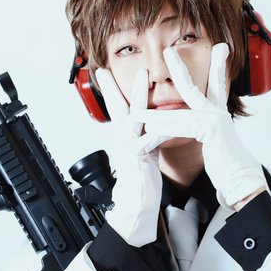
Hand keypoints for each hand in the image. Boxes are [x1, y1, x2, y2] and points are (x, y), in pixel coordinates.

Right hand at [95, 67, 169, 246]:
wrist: (136, 206)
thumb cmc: (142, 184)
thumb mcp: (144, 156)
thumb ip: (145, 139)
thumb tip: (151, 128)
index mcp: (126, 138)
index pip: (119, 108)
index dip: (114, 89)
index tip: (106, 71)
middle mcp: (123, 140)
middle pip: (118, 106)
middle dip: (117, 84)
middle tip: (114, 65)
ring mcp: (127, 147)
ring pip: (132, 116)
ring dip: (137, 95)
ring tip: (142, 78)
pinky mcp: (135, 158)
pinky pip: (147, 139)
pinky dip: (157, 128)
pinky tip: (165, 119)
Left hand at [140, 43, 266, 208]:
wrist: (240, 181)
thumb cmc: (226, 165)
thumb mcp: (214, 142)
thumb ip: (204, 130)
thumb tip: (198, 128)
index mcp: (218, 114)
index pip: (214, 86)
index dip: (214, 67)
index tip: (217, 48)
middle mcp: (218, 113)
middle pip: (195, 86)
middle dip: (180, 67)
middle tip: (169, 51)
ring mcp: (215, 121)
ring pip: (181, 112)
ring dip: (156, 114)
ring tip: (136, 113)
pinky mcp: (211, 132)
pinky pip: (182, 127)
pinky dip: (165, 128)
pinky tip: (150, 127)